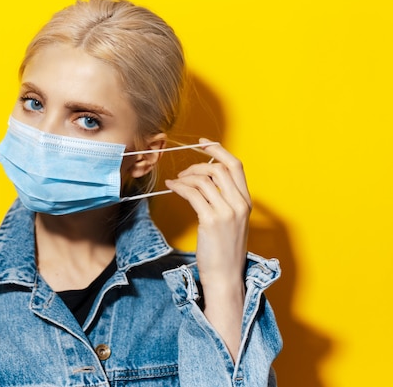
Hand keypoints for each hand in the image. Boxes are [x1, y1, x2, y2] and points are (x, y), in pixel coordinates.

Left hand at [164, 138, 249, 292]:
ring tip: (176, 183)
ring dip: (185, 177)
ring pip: (204, 179)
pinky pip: (192, 193)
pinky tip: (172, 187)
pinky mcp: (211, 220)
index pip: (236, 165)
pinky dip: (179, 186)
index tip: (203, 143)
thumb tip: (206, 180)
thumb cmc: (225, 251)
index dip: (218, 150)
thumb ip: (225, 200)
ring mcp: (227, 212)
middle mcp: (240, 204)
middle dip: (197, 164)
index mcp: (246, 202)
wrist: (225, 276)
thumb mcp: (232, 222)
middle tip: (183, 171)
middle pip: (219, 168)